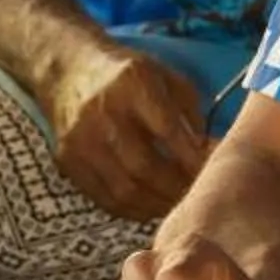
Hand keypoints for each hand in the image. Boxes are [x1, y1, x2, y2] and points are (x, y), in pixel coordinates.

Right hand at [42, 41, 210, 222]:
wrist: (68, 71)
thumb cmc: (126, 75)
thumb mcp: (164, 76)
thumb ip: (189, 111)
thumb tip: (208, 151)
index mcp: (132, 83)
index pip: (167, 130)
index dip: (192, 157)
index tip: (211, 171)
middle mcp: (103, 112)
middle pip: (144, 166)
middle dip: (176, 187)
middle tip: (196, 194)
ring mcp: (81, 140)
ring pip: (124, 188)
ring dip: (156, 204)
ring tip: (176, 204)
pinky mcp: (68, 160)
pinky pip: (103, 196)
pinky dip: (131, 208)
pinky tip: (149, 205)